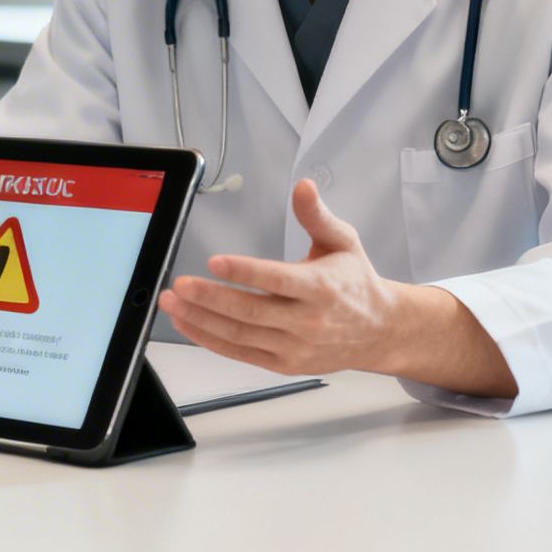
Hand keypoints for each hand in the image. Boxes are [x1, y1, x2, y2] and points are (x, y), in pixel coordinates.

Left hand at [157, 178, 406, 376]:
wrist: (379, 331)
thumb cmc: (355, 282)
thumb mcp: (343, 241)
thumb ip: (317, 215)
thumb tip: (303, 187)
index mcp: (322, 288)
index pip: (277, 280)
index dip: (245, 272)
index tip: (214, 261)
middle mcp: (308, 321)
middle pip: (251, 311)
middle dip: (210, 298)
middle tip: (179, 285)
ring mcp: (295, 346)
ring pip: (240, 334)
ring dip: (201, 320)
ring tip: (172, 303)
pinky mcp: (285, 364)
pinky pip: (241, 353)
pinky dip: (210, 340)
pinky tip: (187, 323)